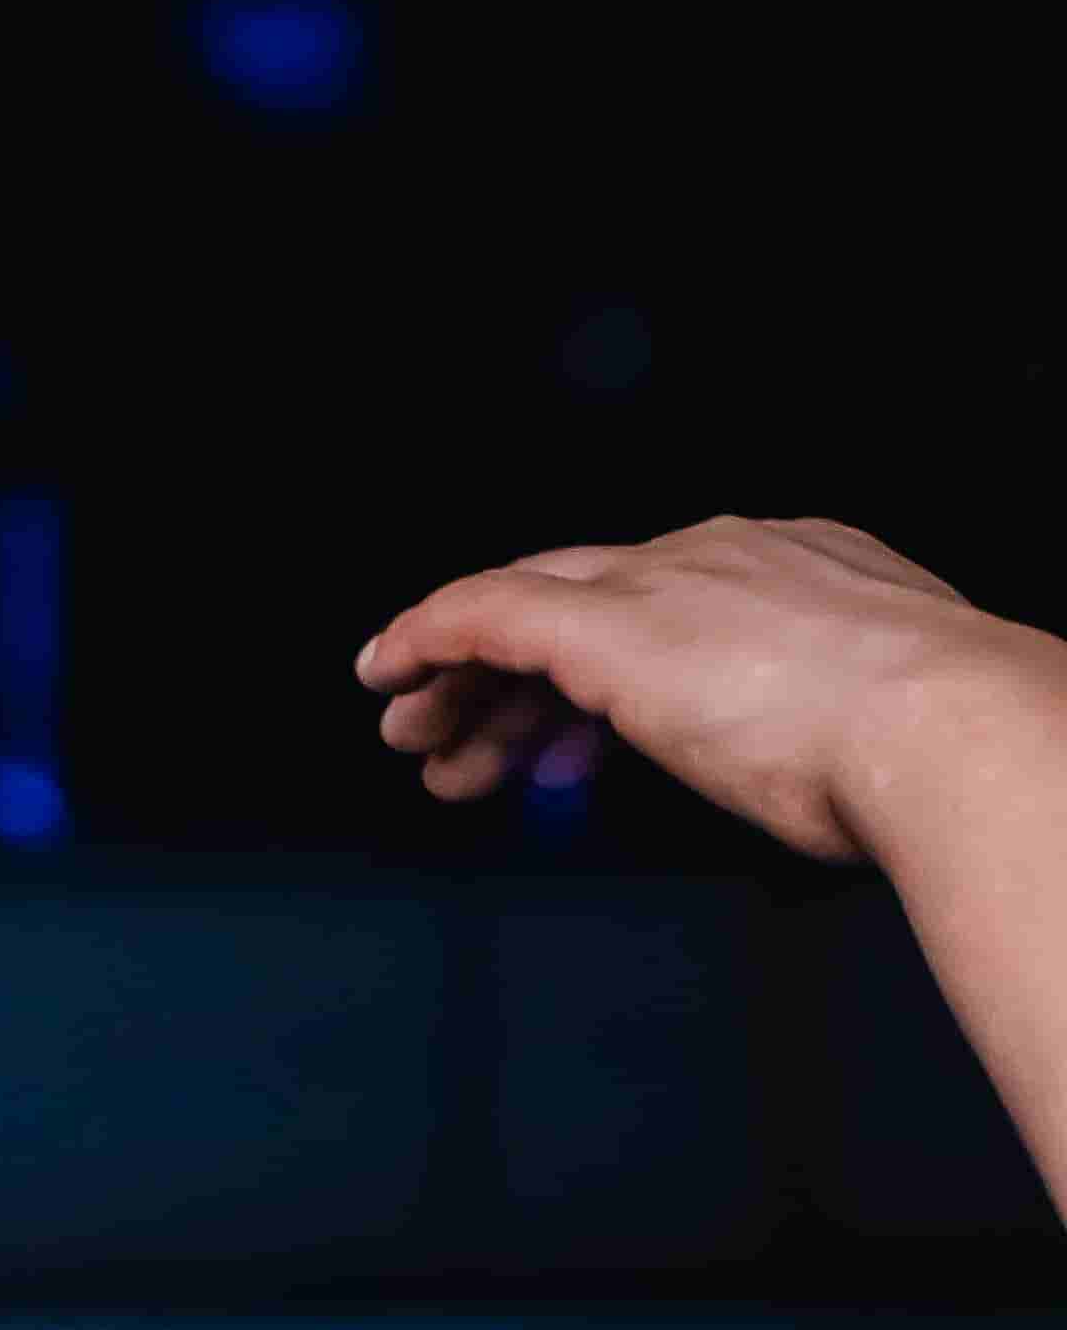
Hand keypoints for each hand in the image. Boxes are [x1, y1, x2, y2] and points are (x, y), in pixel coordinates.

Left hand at [353, 509, 1061, 865]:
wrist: (937, 728)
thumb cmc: (921, 752)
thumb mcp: (862, 726)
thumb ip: (806, 727)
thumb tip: (790, 771)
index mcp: (790, 572)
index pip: (659, 607)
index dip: (596, 668)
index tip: (561, 727)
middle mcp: (718, 558)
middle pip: (580, 599)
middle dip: (511, 675)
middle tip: (457, 737)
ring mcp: (665, 584)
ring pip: (525, 610)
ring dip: (463, 681)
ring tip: (417, 742)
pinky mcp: (609, 626)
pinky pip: (488, 612)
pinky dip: (431, 635)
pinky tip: (391, 670)